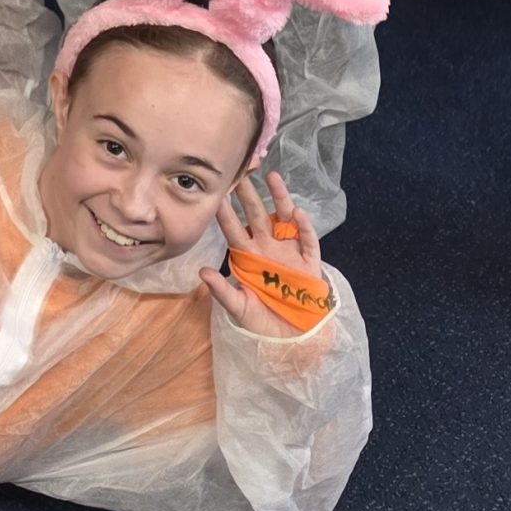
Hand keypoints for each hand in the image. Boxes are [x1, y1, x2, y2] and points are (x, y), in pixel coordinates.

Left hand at [202, 171, 324, 335]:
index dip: (225, 211)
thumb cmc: (261, 321)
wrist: (291, 338)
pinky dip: (304, 226)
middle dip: (249, 195)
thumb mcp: (238, 307)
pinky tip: (297, 213)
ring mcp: (288, 251)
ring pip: (283, 218)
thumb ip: (222, 290)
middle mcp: (267, 247)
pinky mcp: (308, 261)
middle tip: (242, 172)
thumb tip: (201, 272)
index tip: (216, 191)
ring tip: (272, 177)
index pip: (233, 229)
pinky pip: (307, 240)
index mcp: (247, 256)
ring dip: (279, 198)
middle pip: (257, 215)